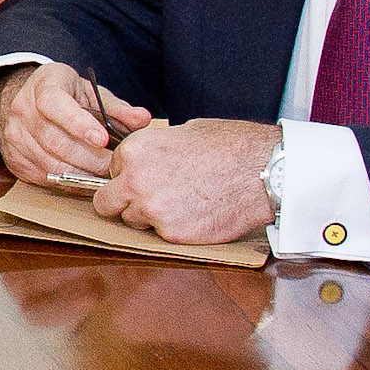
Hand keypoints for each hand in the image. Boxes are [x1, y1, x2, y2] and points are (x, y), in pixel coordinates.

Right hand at [0, 61, 147, 189]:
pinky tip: (87, 178)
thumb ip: (117, 108)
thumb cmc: (66, 97)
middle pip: (55, 141)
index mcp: (43, 86)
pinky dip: (70, 182)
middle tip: (116, 165)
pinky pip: (45, 177)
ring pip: (51, 163)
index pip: (54, 104)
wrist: (25, 103)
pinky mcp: (14, 159)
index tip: (103, 139)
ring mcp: (15, 136)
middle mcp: (22, 110)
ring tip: (105, 174)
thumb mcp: (90, 93)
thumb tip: (142, 119)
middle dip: (91, 158)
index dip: (78, 123)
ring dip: (83, 173)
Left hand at [93, 117, 282, 246]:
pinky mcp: (172, 233)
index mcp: (133, 151)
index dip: (127, 176)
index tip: (144, 179)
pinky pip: (160, 235)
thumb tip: (142, 161)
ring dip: (148, 217)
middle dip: (123, 202)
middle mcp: (134, 181)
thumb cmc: (228, 147)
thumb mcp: (179, 134)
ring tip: (181, 204)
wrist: (262, 171)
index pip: (111, 172)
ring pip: (132, 221)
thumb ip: (151, 151)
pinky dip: (174, 229)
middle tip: (148, 200)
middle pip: (107, 202)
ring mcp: (152, 210)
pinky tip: (195, 215)